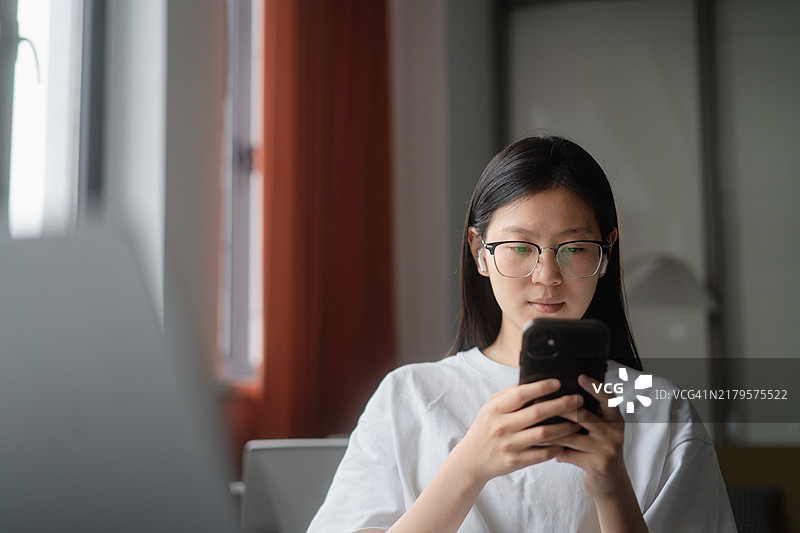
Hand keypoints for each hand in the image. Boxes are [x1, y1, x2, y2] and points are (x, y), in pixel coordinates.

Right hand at [452, 379, 582, 485]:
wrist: (471, 460)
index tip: (558, 383)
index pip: (520, 394)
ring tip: (577, 423)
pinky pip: (541, 454)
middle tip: (578, 400)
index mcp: (495, 410)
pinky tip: (564, 443)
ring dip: (564, 428)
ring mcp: (509, 445)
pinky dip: (555, 449)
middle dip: (561, 405)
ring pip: (543, 434)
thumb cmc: (483, 430)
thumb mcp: (488, 408)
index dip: (540, 387)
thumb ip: (507, 395)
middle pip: (537, 413)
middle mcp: (502, 426)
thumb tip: (528, 383)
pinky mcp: (515, 461)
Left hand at [548, 374, 629, 500]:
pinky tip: (542, 449)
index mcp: (615, 419)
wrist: (609, 482)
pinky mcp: (598, 463)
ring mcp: (608, 448)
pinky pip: (569, 453)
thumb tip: (557, 396)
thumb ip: (586, 415)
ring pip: (572, 435)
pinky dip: (553, 450)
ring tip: (532, 427)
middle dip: (560, 408)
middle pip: (584, 414)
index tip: (580, 376)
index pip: (607, 398)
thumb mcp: (599, 430)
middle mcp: (615, 431)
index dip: (594, 386)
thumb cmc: (597, 450)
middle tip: (539, 402)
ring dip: (549, 432)